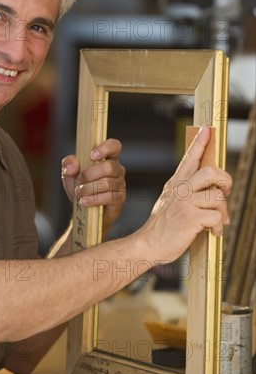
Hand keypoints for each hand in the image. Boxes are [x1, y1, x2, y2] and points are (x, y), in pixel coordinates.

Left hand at [61, 138, 125, 233]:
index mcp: (107, 158)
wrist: (83, 210)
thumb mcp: (69, 174)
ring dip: (89, 188)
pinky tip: (84, 201)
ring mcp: (120, 184)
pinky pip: (109, 197)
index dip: (105, 148)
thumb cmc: (80, 187)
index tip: (92, 155)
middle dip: (90, 174)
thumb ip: (68, 164)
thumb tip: (72, 166)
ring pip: (107, 183)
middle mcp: (117, 169)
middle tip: (79, 180)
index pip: (114, 146)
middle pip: (109, 166)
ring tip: (79, 193)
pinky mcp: (120, 198)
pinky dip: (93, 199)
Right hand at [138, 126, 231, 263]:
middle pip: (211, 171)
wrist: (148, 243)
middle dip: (225, 181)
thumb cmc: (162, 225)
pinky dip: (217, 226)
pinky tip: (210, 231)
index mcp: (176, 183)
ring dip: (222, 211)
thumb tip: (210, 187)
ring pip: (218, 196)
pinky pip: (216, 216)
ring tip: (215, 221)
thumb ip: (186, 190)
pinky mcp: (191, 218)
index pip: (189, 158)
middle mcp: (180, 189)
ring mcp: (185, 203)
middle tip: (224, 191)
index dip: (199, 143)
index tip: (206, 130)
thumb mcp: (169, 200)